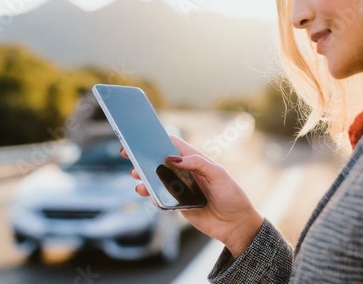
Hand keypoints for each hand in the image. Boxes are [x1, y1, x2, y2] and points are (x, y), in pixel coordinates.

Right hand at [120, 136, 263, 256]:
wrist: (235, 225)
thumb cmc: (231, 196)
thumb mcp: (218, 175)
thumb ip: (197, 163)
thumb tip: (172, 158)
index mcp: (196, 160)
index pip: (174, 144)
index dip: (158, 138)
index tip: (141, 136)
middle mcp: (186, 172)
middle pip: (160, 160)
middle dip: (143, 157)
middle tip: (127, 154)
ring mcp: (180, 188)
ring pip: (157, 179)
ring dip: (144, 176)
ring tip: (135, 176)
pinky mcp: (177, 204)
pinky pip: (159, 197)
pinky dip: (150, 194)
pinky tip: (146, 192)